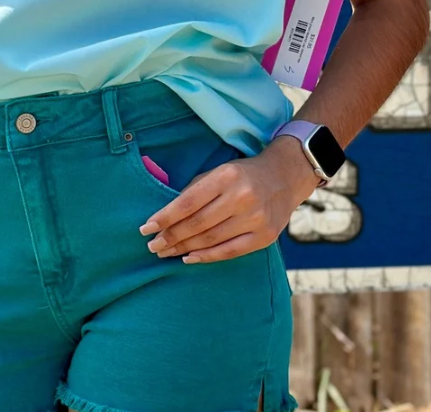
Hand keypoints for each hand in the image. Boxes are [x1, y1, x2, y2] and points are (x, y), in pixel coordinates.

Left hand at [138, 136, 321, 262]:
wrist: (284, 177)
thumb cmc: (243, 174)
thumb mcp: (219, 171)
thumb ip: (195, 190)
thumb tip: (165, 216)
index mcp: (227, 176)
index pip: (188, 202)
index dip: (165, 217)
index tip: (146, 228)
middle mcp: (242, 197)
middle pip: (197, 223)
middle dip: (171, 236)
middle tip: (152, 245)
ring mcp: (256, 219)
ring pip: (211, 239)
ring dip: (184, 249)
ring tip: (165, 252)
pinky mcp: (265, 237)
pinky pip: (230, 251)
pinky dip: (207, 257)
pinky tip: (189, 258)